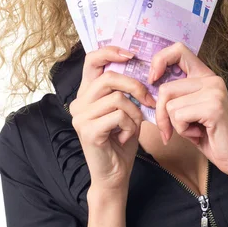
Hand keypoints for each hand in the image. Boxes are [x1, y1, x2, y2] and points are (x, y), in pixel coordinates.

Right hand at [69, 45, 155, 192]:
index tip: (131, 55)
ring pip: (117, 98)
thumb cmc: (122, 141)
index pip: (92, 60)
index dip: (111, 51)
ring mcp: (80, 116)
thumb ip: (127, 91)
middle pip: (109, 77)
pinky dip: (130, 126)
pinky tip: (125, 137)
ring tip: (133, 126)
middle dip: (135, 86)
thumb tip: (143, 70)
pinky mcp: (87, 130)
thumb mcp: (127, 110)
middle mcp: (79, 102)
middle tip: (149, 100)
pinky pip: (118, 116)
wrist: (114, 175)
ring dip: (135, 112)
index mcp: (86, 93)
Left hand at [148, 42, 227, 178]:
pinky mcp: (213, 106)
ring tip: (193, 130)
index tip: (153, 79)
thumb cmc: (210, 136)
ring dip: (174, 125)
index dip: (160, 60)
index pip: (178, 49)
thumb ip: (175, 95)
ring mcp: (213, 91)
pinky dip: (182, 131)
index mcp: (205, 76)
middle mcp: (211, 79)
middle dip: (161, 114)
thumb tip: (147, 87)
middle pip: (165, 88)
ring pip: (170, 104)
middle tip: (169, 130)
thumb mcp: (189, 110)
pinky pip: (178, 117)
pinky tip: (199, 135)